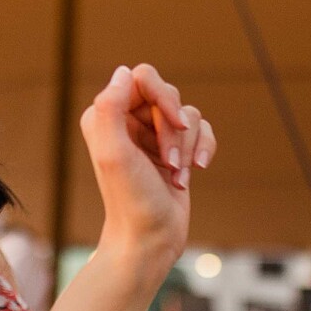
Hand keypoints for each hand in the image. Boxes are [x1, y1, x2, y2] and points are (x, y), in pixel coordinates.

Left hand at [77, 64, 216, 262]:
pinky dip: (204, 149)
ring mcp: (152, 135)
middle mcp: (127, 121)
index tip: (174, 123)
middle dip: (176, 130)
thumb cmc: (130, 199)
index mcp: (106, 115)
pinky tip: (195, 171)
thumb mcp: (114, 153)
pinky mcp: (175, 149)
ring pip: (188, 114)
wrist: (150, 239)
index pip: (143, 77)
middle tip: (169, 162)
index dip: (164, 96)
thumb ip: (110, 108)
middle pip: (169, 95)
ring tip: (177, 175)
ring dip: (188, 146)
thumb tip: (124, 72)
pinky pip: (202, 129)